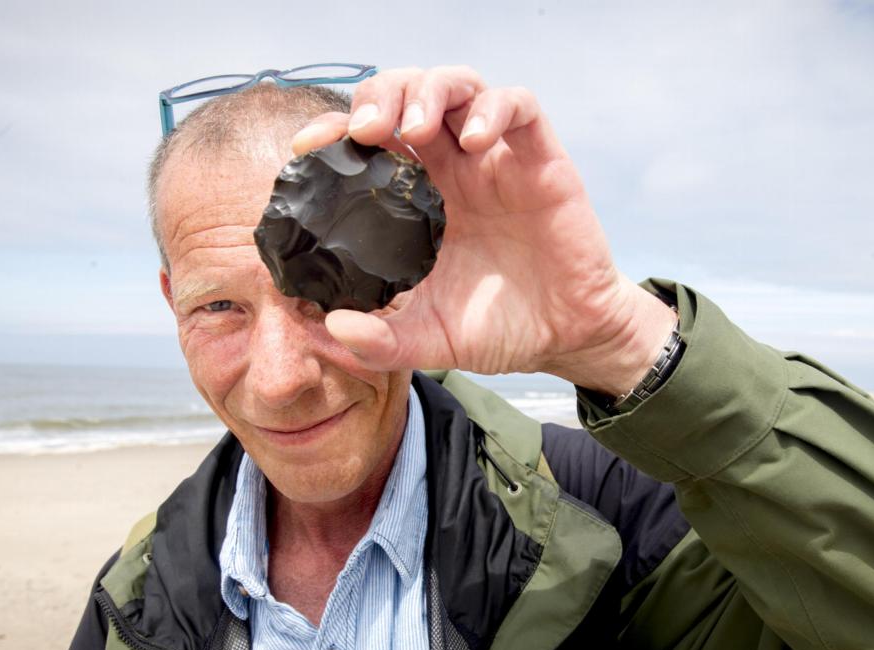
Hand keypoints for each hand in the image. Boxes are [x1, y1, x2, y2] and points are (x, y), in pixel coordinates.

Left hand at [291, 66, 675, 396]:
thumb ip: (380, 340)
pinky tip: (475, 142)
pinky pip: (520, 106)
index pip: (368, 140)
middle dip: (381, 96)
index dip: (335, 131)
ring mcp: (496, 159)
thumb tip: (329, 327)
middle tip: (366, 132)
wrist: (566, 336)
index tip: (308, 148)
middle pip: (408, 94)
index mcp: (416, 198)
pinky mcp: (541, 160)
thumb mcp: (429, 339)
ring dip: (430, 92)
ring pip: (460, 86)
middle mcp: (452, 167)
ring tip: (415, 128)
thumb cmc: (496, 328)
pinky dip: (494, 109)